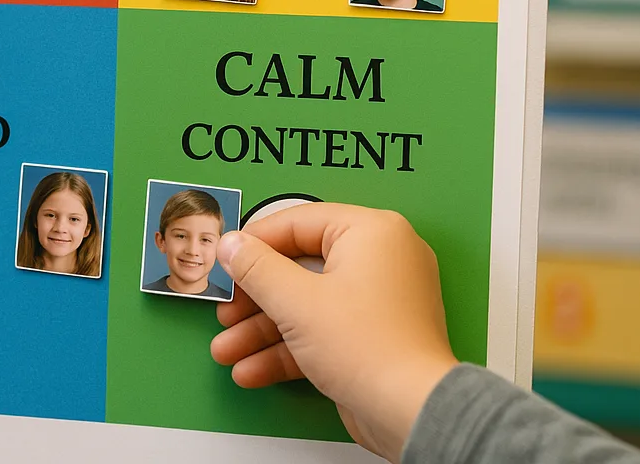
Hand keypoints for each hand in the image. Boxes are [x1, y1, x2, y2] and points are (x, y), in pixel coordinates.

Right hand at [210, 203, 456, 462]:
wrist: (413, 416)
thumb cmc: (371, 349)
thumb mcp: (296, 302)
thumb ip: (256, 268)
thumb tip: (232, 244)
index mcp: (370, 232)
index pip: (297, 222)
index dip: (255, 243)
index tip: (226, 260)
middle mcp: (379, 258)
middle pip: (299, 267)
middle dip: (255, 299)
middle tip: (227, 309)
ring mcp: (378, 299)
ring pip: (307, 303)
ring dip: (263, 329)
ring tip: (228, 350)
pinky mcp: (373, 335)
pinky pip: (323, 329)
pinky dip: (289, 348)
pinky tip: (253, 369)